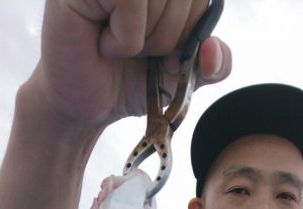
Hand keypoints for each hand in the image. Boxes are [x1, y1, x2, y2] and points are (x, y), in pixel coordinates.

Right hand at [35, 0, 231, 125]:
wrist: (87, 105)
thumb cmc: (130, 79)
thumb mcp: (185, 76)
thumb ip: (215, 65)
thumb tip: (211, 48)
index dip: (192, 29)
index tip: (169, 52)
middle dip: (169, 37)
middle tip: (139, 51)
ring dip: (145, 39)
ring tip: (119, 46)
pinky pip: (130, 1)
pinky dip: (124, 38)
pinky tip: (102, 42)